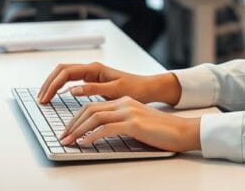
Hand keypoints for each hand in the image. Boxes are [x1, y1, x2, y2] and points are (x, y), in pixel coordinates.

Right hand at [37, 62, 180, 104]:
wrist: (148, 88)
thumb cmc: (135, 89)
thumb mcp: (116, 91)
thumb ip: (94, 90)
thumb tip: (72, 90)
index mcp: (94, 69)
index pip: (66, 72)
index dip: (53, 84)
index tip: (45, 97)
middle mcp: (91, 69)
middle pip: (61, 71)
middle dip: (48, 83)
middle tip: (40, 99)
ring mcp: (91, 74)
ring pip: (64, 74)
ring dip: (52, 84)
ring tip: (44, 98)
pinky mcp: (92, 80)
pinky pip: (71, 80)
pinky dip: (60, 86)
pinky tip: (56, 95)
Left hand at [58, 96, 200, 152]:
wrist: (181, 131)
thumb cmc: (160, 131)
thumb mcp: (136, 123)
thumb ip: (119, 124)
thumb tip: (99, 135)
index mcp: (123, 101)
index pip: (93, 106)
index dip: (77, 118)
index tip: (68, 130)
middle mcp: (124, 103)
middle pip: (89, 109)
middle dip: (73, 124)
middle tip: (63, 137)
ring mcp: (128, 112)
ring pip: (95, 117)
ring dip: (78, 130)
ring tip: (69, 141)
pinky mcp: (133, 124)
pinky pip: (106, 128)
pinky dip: (92, 136)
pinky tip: (85, 143)